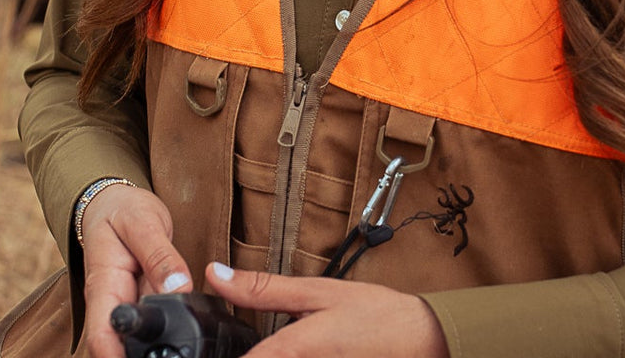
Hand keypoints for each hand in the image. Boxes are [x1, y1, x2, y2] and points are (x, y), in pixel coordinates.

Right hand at [77, 184, 192, 357]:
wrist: (113, 201)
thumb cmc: (122, 210)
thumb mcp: (143, 223)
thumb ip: (160, 256)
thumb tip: (179, 289)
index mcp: (103, 286)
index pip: (101, 337)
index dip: (117, 357)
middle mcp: (112, 303)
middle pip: (121, 345)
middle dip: (145, 353)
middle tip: (178, 351)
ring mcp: (127, 304)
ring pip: (140, 337)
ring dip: (157, 343)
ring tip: (184, 342)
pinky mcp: (142, 301)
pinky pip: (154, 322)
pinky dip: (168, 327)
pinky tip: (186, 329)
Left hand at [205, 262, 449, 357]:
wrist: (424, 342)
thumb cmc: (375, 316)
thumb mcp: (317, 292)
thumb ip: (262, 289)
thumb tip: (216, 274)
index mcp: (289, 351)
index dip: (218, 356)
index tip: (200, 352)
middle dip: (243, 355)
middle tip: (236, 346)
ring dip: (267, 357)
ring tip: (287, 345)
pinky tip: (298, 354)